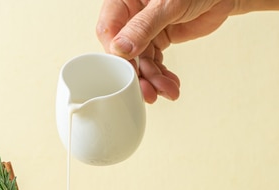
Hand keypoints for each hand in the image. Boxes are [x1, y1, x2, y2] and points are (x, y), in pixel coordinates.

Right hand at [96, 0, 235, 102]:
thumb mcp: (168, 4)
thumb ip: (143, 26)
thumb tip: (120, 49)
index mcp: (124, 0)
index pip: (109, 30)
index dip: (116, 54)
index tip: (129, 71)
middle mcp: (131, 15)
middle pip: (124, 51)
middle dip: (138, 73)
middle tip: (147, 91)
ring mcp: (145, 30)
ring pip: (141, 61)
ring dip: (153, 79)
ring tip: (166, 90)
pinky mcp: (159, 40)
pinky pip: (154, 62)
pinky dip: (162, 76)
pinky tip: (169, 85)